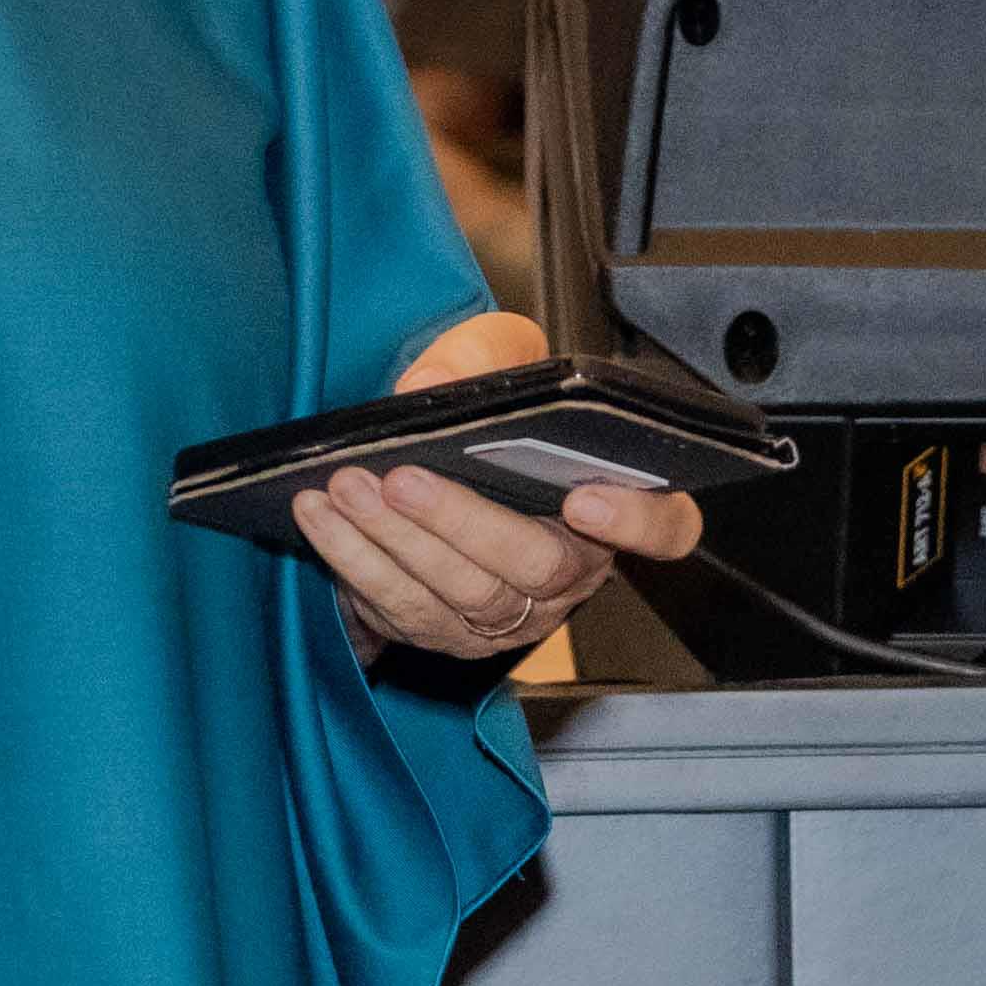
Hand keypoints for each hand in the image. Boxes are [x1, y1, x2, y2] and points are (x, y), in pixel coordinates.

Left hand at [289, 308, 701, 665]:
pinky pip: (403, 607)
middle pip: (533, 565)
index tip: (585, 497)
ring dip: (395, 541)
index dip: (636, 521)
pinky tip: (321, 516)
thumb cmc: (489, 418)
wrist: (435, 461)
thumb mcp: (500, 360)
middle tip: (403, 479)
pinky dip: (357, 560)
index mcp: (613, 503)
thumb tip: (436, 386)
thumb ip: (481, 354)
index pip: (665, 527)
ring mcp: (512, 613)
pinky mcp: (449, 632)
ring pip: (461, 594)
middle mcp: (571, 570)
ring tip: (347, 488)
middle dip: (462, 522)